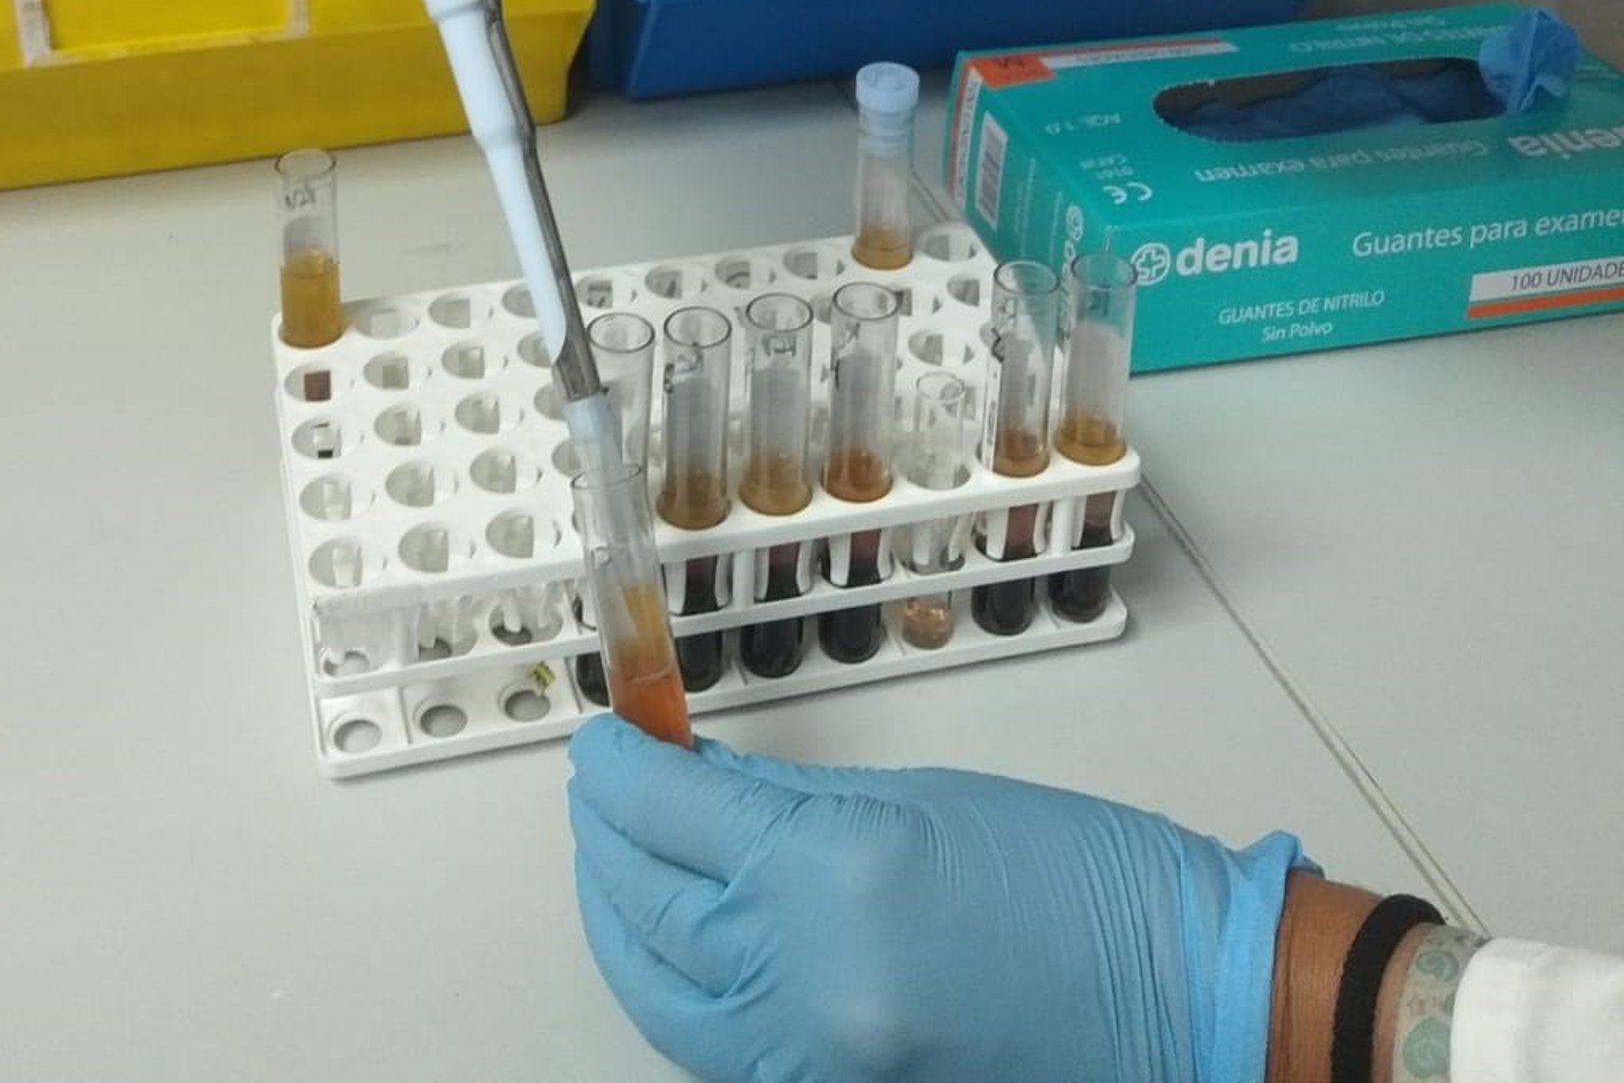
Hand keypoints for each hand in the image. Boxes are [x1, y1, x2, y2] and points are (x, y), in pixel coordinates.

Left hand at [567, 717, 1301, 1082]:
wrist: (1188, 998)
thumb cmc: (1086, 880)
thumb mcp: (921, 798)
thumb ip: (789, 797)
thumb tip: (695, 780)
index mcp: (837, 875)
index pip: (675, 813)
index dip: (620, 769)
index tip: (601, 738)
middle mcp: (810, 982)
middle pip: (650, 907)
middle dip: (608, 839)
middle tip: (600, 788)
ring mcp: (817, 1062)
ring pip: (664, 996)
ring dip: (626, 920)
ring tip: (618, 859)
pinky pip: (721, 1051)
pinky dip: (681, 995)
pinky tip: (676, 941)